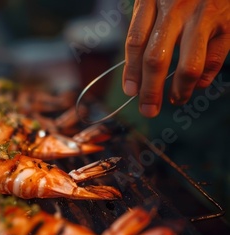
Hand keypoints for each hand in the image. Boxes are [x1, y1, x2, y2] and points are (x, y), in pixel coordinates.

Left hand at [123, 0, 229, 116]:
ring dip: (179, 90)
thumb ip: (146, 25)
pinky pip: (215, 60)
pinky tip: (197, 84)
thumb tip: (136, 71)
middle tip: (148, 109)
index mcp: (152, 0)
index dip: (131, 72)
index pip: (135, 42)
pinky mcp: (228, 23)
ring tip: (175, 100)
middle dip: (150, 91)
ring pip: (188, 66)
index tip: (130, 92)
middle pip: (156, 59)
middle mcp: (176, 8)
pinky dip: (204, 78)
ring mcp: (204, 16)